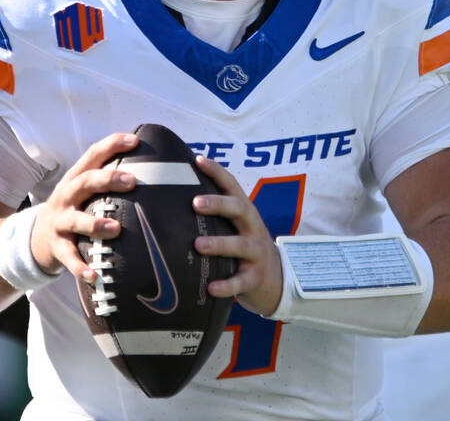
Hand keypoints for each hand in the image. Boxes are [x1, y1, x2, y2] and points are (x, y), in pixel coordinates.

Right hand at [29, 132, 140, 282]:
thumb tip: (156, 171)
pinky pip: (69, 257)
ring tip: (116, 229)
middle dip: (107, 180)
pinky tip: (94, 275)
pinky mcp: (57, 247)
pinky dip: (80, 267)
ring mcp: (60, 221)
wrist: (37, 237)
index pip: (93, 155)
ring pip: (76, 220)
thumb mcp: (85, 192)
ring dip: (95, 224)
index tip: (134, 140)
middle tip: (132, 181)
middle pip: (84, 182)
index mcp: (76, 178)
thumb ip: (109, 182)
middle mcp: (66, 196)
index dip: (112, 145)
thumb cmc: (75, 209)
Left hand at [192, 155, 283, 315]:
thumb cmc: (243, 245)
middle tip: (195, 203)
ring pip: (240, 245)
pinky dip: (226, 285)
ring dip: (219, 244)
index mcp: (244, 212)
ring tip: (198, 245)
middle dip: (219, 204)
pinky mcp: (255, 278)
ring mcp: (256, 253)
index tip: (198, 160)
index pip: (232, 186)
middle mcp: (252, 228)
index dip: (217, 172)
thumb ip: (214, 211)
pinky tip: (210, 288)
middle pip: (239, 209)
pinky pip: (241, 282)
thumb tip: (172, 193)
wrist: (277, 279)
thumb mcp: (235, 225)